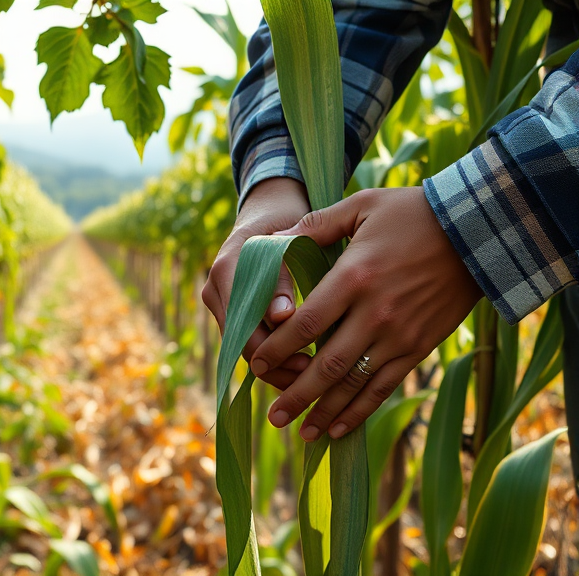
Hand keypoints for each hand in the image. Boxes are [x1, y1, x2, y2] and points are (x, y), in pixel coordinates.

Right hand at [202, 177, 312, 387]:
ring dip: (274, 365)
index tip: (309, 362)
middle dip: (275, 365)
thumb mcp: (291, 241)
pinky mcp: (229, 308)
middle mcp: (215, 288)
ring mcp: (218, 300)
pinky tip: (298, 366)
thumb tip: (281, 318)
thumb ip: (283, 278)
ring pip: (242, 345)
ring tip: (308, 376)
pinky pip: (246, 339)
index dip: (274, 351)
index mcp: (227, 269)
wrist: (269, 208)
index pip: (243, 326)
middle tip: (312, 377)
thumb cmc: (288, 221)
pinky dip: (271, 354)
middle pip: (240, 342)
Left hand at [249, 187, 482, 440]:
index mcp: (354, 277)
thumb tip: (273, 238)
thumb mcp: (361, 207)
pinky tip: (340, 429)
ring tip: (301, 434)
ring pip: (355, 384)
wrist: (480, 232)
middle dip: (295, 394)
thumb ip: (315, 224)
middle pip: (326, 365)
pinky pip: (385, 386)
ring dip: (325, 412)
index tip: (256, 365)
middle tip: (273, 416)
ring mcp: (399, 335)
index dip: (278, 349)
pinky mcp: (420, 347)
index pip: (305, 324)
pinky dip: (361, 410)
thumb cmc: (414, 214)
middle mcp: (375, 313)